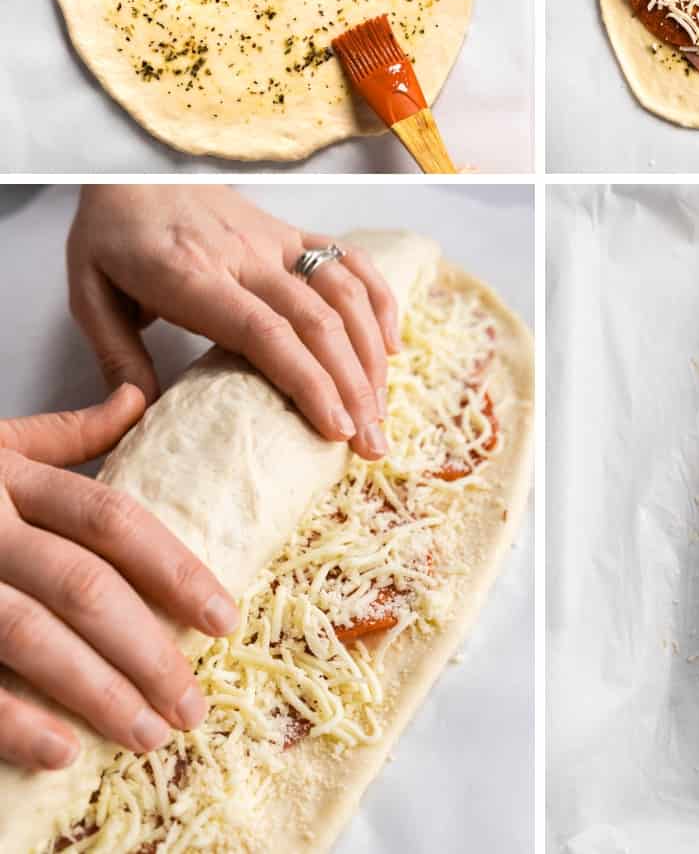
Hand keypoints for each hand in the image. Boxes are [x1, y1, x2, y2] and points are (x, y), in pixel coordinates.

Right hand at [0, 385, 238, 769]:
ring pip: (33, 636)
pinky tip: (63, 752)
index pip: (113, 520)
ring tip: (150, 735)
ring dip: (99, 693)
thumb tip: (140, 398)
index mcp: (10, 478)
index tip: (225, 619)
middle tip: (194, 705)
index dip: (176, 569)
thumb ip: (66, 434)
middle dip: (149, 650)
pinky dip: (14, 722)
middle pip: (85, 586)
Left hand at [67, 186, 399, 458]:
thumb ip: (116, 355)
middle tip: (373, 445)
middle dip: (355, 386)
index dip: (309, 382)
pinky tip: (392, 346)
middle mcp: (245, 257)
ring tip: (383, 411)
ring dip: (373, 354)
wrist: (135, 170)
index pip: (265, 332)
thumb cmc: (112, 235)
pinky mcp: (293, 232)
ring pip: (344, 293)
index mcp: (192, 277)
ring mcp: (276, 241)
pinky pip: (350, 259)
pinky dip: (379, 301)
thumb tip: (141, 412)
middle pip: (318, 322)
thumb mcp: (89, 295)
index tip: (337, 428)